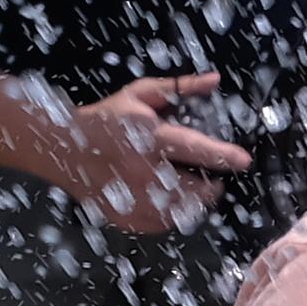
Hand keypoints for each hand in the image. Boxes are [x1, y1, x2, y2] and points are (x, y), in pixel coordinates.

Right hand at [61, 73, 253, 234]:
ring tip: (192, 189)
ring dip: (193, 203)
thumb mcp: (141, 94)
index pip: (193, 149)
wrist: (63, 148)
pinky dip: (171, 216)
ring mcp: (131, 198)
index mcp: (148, 138)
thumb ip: (179, 88)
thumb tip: (215, 80)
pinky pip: (161, 225)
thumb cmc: (107, 118)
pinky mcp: (125, 217)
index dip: (221, 156)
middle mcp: (141, 171)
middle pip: (192, 190)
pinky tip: (167, 201)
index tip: (243, 161)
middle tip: (211, 179)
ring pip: (180, 212)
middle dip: (210, 187)